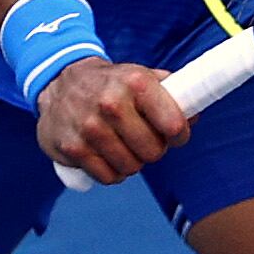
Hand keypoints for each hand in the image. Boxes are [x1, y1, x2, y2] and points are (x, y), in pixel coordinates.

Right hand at [38, 57, 189, 185]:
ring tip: (123, 144)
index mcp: (136, 83)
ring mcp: (90, 128)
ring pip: (131, 167)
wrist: (58, 81)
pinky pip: (108, 177)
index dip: (179, 135)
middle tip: (143, 138)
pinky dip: (112, 172)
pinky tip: (107, 155)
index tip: (174, 134)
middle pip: (153, 152)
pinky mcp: (73, 148)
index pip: (174, 125)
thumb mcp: (141, 76)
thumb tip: (195, 114)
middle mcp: (112, 104)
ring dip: (132, 161)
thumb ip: (172, 93)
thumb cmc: (111, 84)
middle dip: (153, 149)